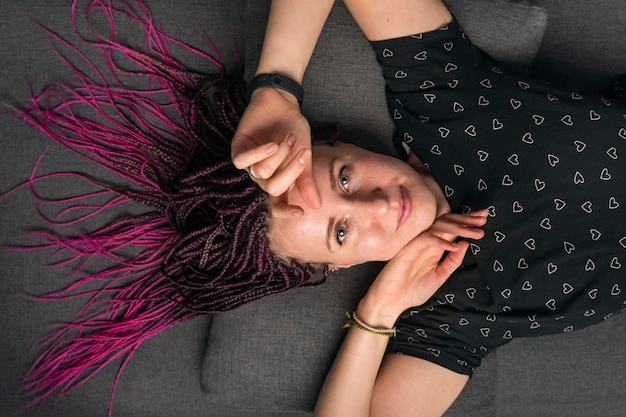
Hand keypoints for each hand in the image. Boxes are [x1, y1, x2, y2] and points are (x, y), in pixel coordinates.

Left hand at [231, 87, 320, 212]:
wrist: (282, 103)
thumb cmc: (293, 128)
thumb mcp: (304, 154)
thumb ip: (306, 179)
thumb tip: (317, 205)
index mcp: (279, 180)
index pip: (277, 205)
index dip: (285, 211)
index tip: (300, 212)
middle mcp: (263, 176)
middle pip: (272, 188)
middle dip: (290, 172)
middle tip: (303, 153)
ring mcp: (250, 164)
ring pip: (261, 173)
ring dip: (279, 155)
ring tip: (288, 138)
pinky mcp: (238, 149)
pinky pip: (242, 162)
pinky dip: (258, 154)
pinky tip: (271, 145)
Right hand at [357, 210, 487, 327]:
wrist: (391, 302)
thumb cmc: (411, 291)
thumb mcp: (439, 276)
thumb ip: (451, 262)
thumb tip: (465, 244)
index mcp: (433, 247)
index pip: (451, 229)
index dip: (467, 222)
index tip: (483, 218)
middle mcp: (425, 242)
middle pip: (446, 222)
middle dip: (466, 218)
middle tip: (484, 216)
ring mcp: (416, 244)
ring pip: (438, 227)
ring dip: (458, 228)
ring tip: (476, 232)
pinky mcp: (408, 250)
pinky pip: (427, 239)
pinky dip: (442, 241)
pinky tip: (455, 246)